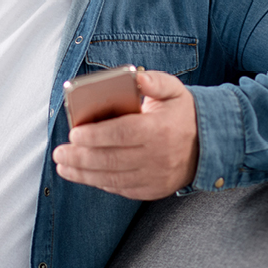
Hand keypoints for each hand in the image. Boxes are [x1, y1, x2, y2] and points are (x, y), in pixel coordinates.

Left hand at [53, 71, 198, 200]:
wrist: (208, 145)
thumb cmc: (182, 113)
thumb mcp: (174, 90)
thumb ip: (154, 81)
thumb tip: (137, 78)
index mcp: (160, 129)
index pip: (122, 134)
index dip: (96, 136)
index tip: (73, 133)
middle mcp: (158, 156)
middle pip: (112, 160)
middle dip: (80, 157)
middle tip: (59, 152)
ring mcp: (156, 176)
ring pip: (113, 178)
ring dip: (84, 174)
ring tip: (64, 165)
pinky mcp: (153, 190)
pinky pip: (122, 188)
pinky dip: (100, 182)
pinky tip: (84, 174)